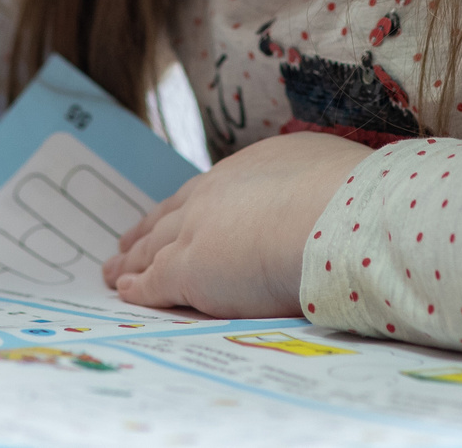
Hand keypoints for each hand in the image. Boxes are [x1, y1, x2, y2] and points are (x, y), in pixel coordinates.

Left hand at [102, 131, 368, 317]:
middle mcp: (214, 194)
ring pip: (153, 248)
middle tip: (126, 243)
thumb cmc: (347, 197)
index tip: (173, 213)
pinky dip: (138, 289)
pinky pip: (153, 283)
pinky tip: (125, 293)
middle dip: (147, 231)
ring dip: (131, 260)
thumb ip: (316, 184)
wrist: (329, 216)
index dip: (187, 206)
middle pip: (170, 216)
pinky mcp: (187, 269)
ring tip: (115, 270)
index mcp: (250, 168)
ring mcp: (196, 230)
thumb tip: (332, 194)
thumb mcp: (330, 173)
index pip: (208, 191)